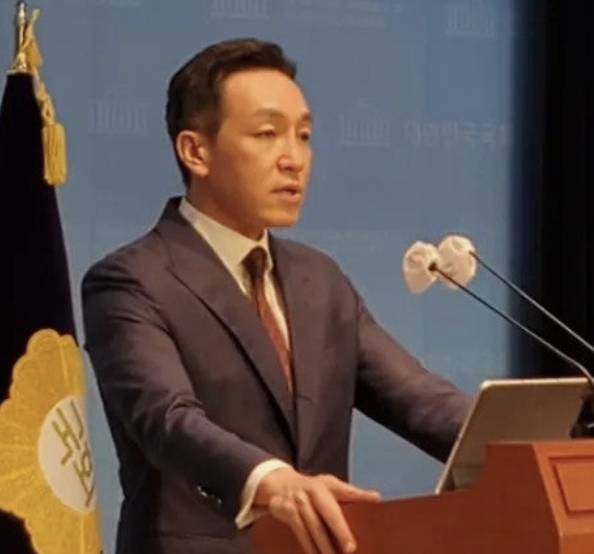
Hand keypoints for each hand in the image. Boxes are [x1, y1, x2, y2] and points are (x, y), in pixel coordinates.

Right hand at [254, 467, 380, 553]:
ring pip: (311, 528)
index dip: (353, 508)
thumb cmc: (314, 487)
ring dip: (322, 546)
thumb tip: (377, 498)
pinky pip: (299, 533)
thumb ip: (353, 493)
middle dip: (337, 534)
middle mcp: (309, 492)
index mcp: (325, 485)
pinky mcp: (284, 511)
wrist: (280, 482)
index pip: (342, 496)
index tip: (359, 530)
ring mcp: (296, 502)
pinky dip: (308, 547)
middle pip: (325, 516)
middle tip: (349, 550)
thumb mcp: (332, 485)